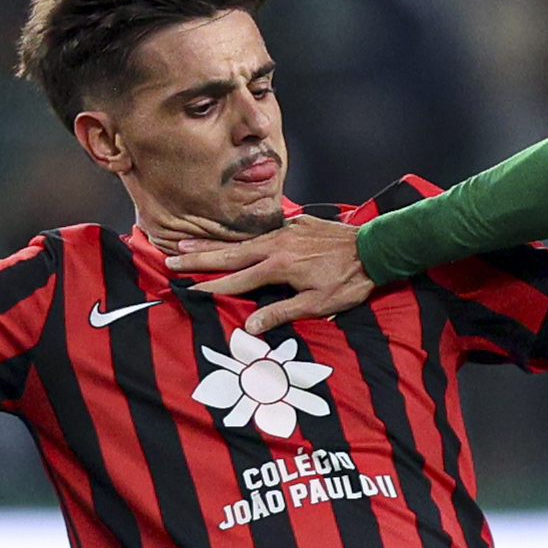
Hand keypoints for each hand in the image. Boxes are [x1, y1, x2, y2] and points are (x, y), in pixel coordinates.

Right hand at [163, 213, 374, 336]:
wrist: (376, 248)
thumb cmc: (349, 281)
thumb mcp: (318, 305)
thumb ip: (282, 313)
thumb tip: (249, 325)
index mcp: (279, 267)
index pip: (237, 281)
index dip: (211, 287)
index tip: (188, 290)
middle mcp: (276, 245)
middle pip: (230, 254)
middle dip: (199, 258)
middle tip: (171, 259)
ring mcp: (286, 231)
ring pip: (243, 240)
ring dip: (215, 243)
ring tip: (187, 243)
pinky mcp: (298, 223)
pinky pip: (265, 231)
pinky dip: (245, 236)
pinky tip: (235, 237)